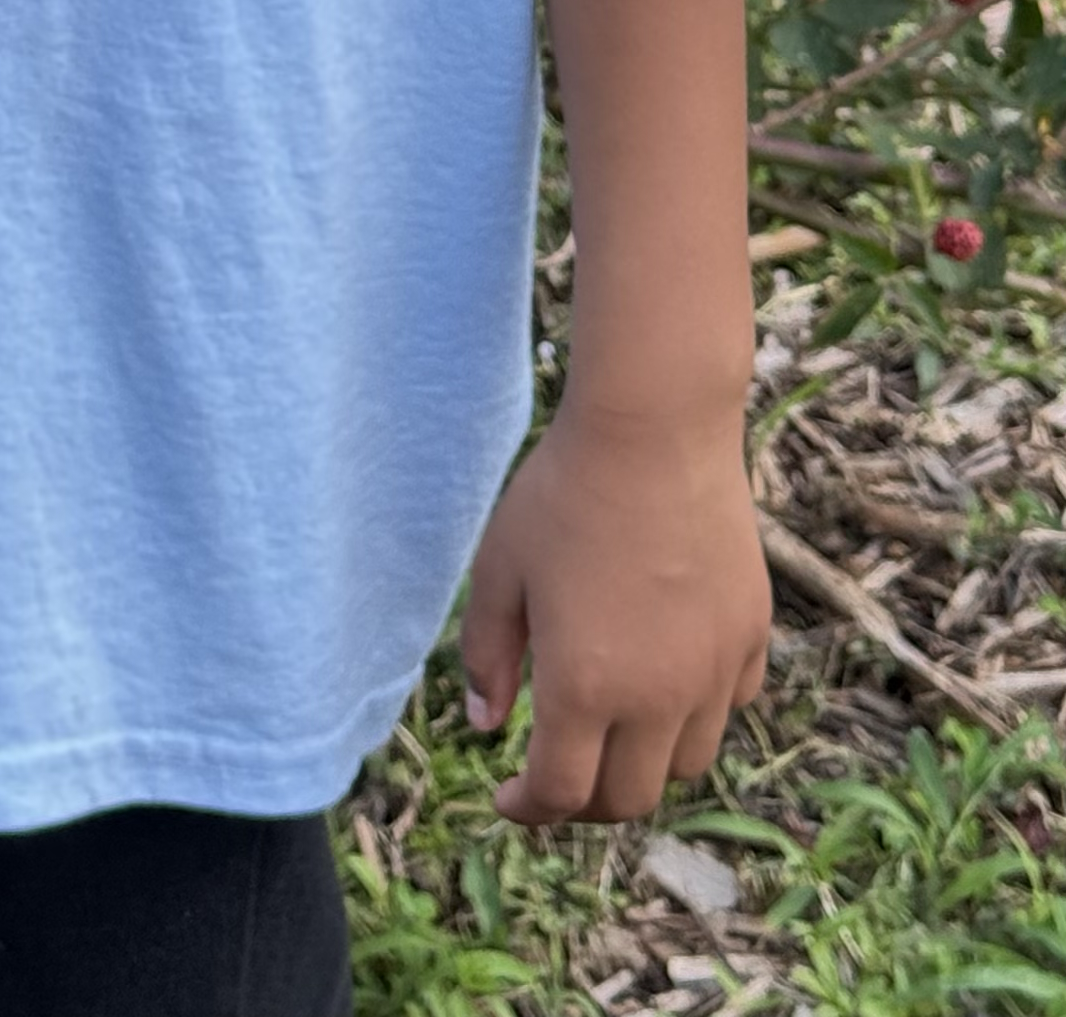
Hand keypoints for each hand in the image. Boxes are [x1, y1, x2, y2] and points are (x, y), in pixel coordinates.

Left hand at [459, 400, 769, 824]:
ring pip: (684, 764)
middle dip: (583, 800)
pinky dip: (694, 714)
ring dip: (642, 763)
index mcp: (584, 688)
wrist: (655, 429)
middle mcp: (657, 696)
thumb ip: (486, 654)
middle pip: (627, 799)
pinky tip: (664, 678)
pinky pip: (727, 707)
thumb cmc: (564, 492)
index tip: (507, 797)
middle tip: (555, 772)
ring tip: (610, 729)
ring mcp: (712, 671)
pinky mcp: (750, 636)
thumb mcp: (500, 569)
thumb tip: (486, 724)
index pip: (561, 794)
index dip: (528, 808)